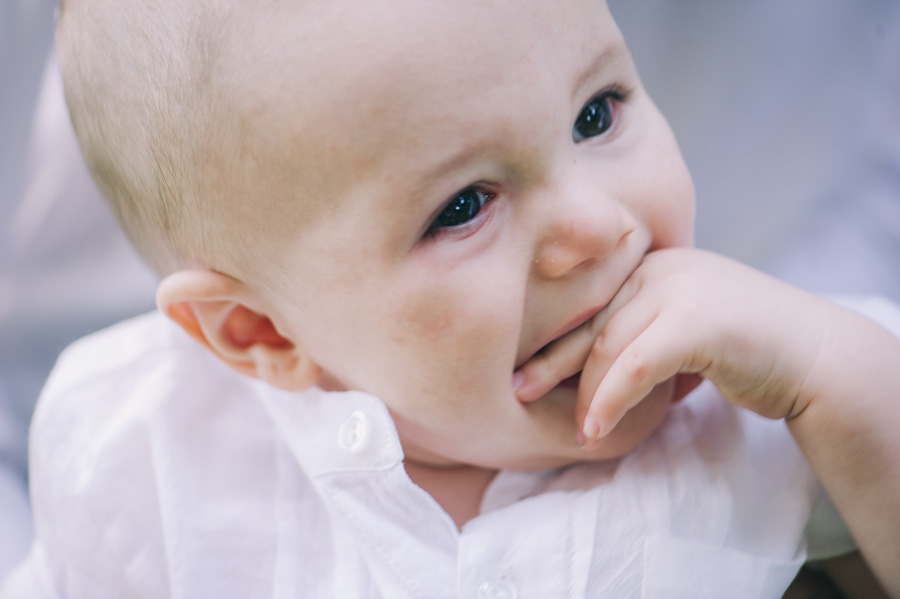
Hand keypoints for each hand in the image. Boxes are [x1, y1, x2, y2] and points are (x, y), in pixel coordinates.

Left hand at [515, 248, 833, 445]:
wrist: (817, 358)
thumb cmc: (748, 350)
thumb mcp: (685, 331)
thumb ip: (643, 334)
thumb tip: (594, 369)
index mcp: (653, 264)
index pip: (594, 304)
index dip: (556, 338)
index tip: (525, 368)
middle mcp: (661, 267)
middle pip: (593, 322)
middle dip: (553, 362)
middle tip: (519, 391)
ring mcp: (679, 287)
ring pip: (609, 346)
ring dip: (586, 395)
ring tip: (575, 431)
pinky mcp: (695, 320)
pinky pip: (635, 366)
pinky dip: (610, 401)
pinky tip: (595, 430)